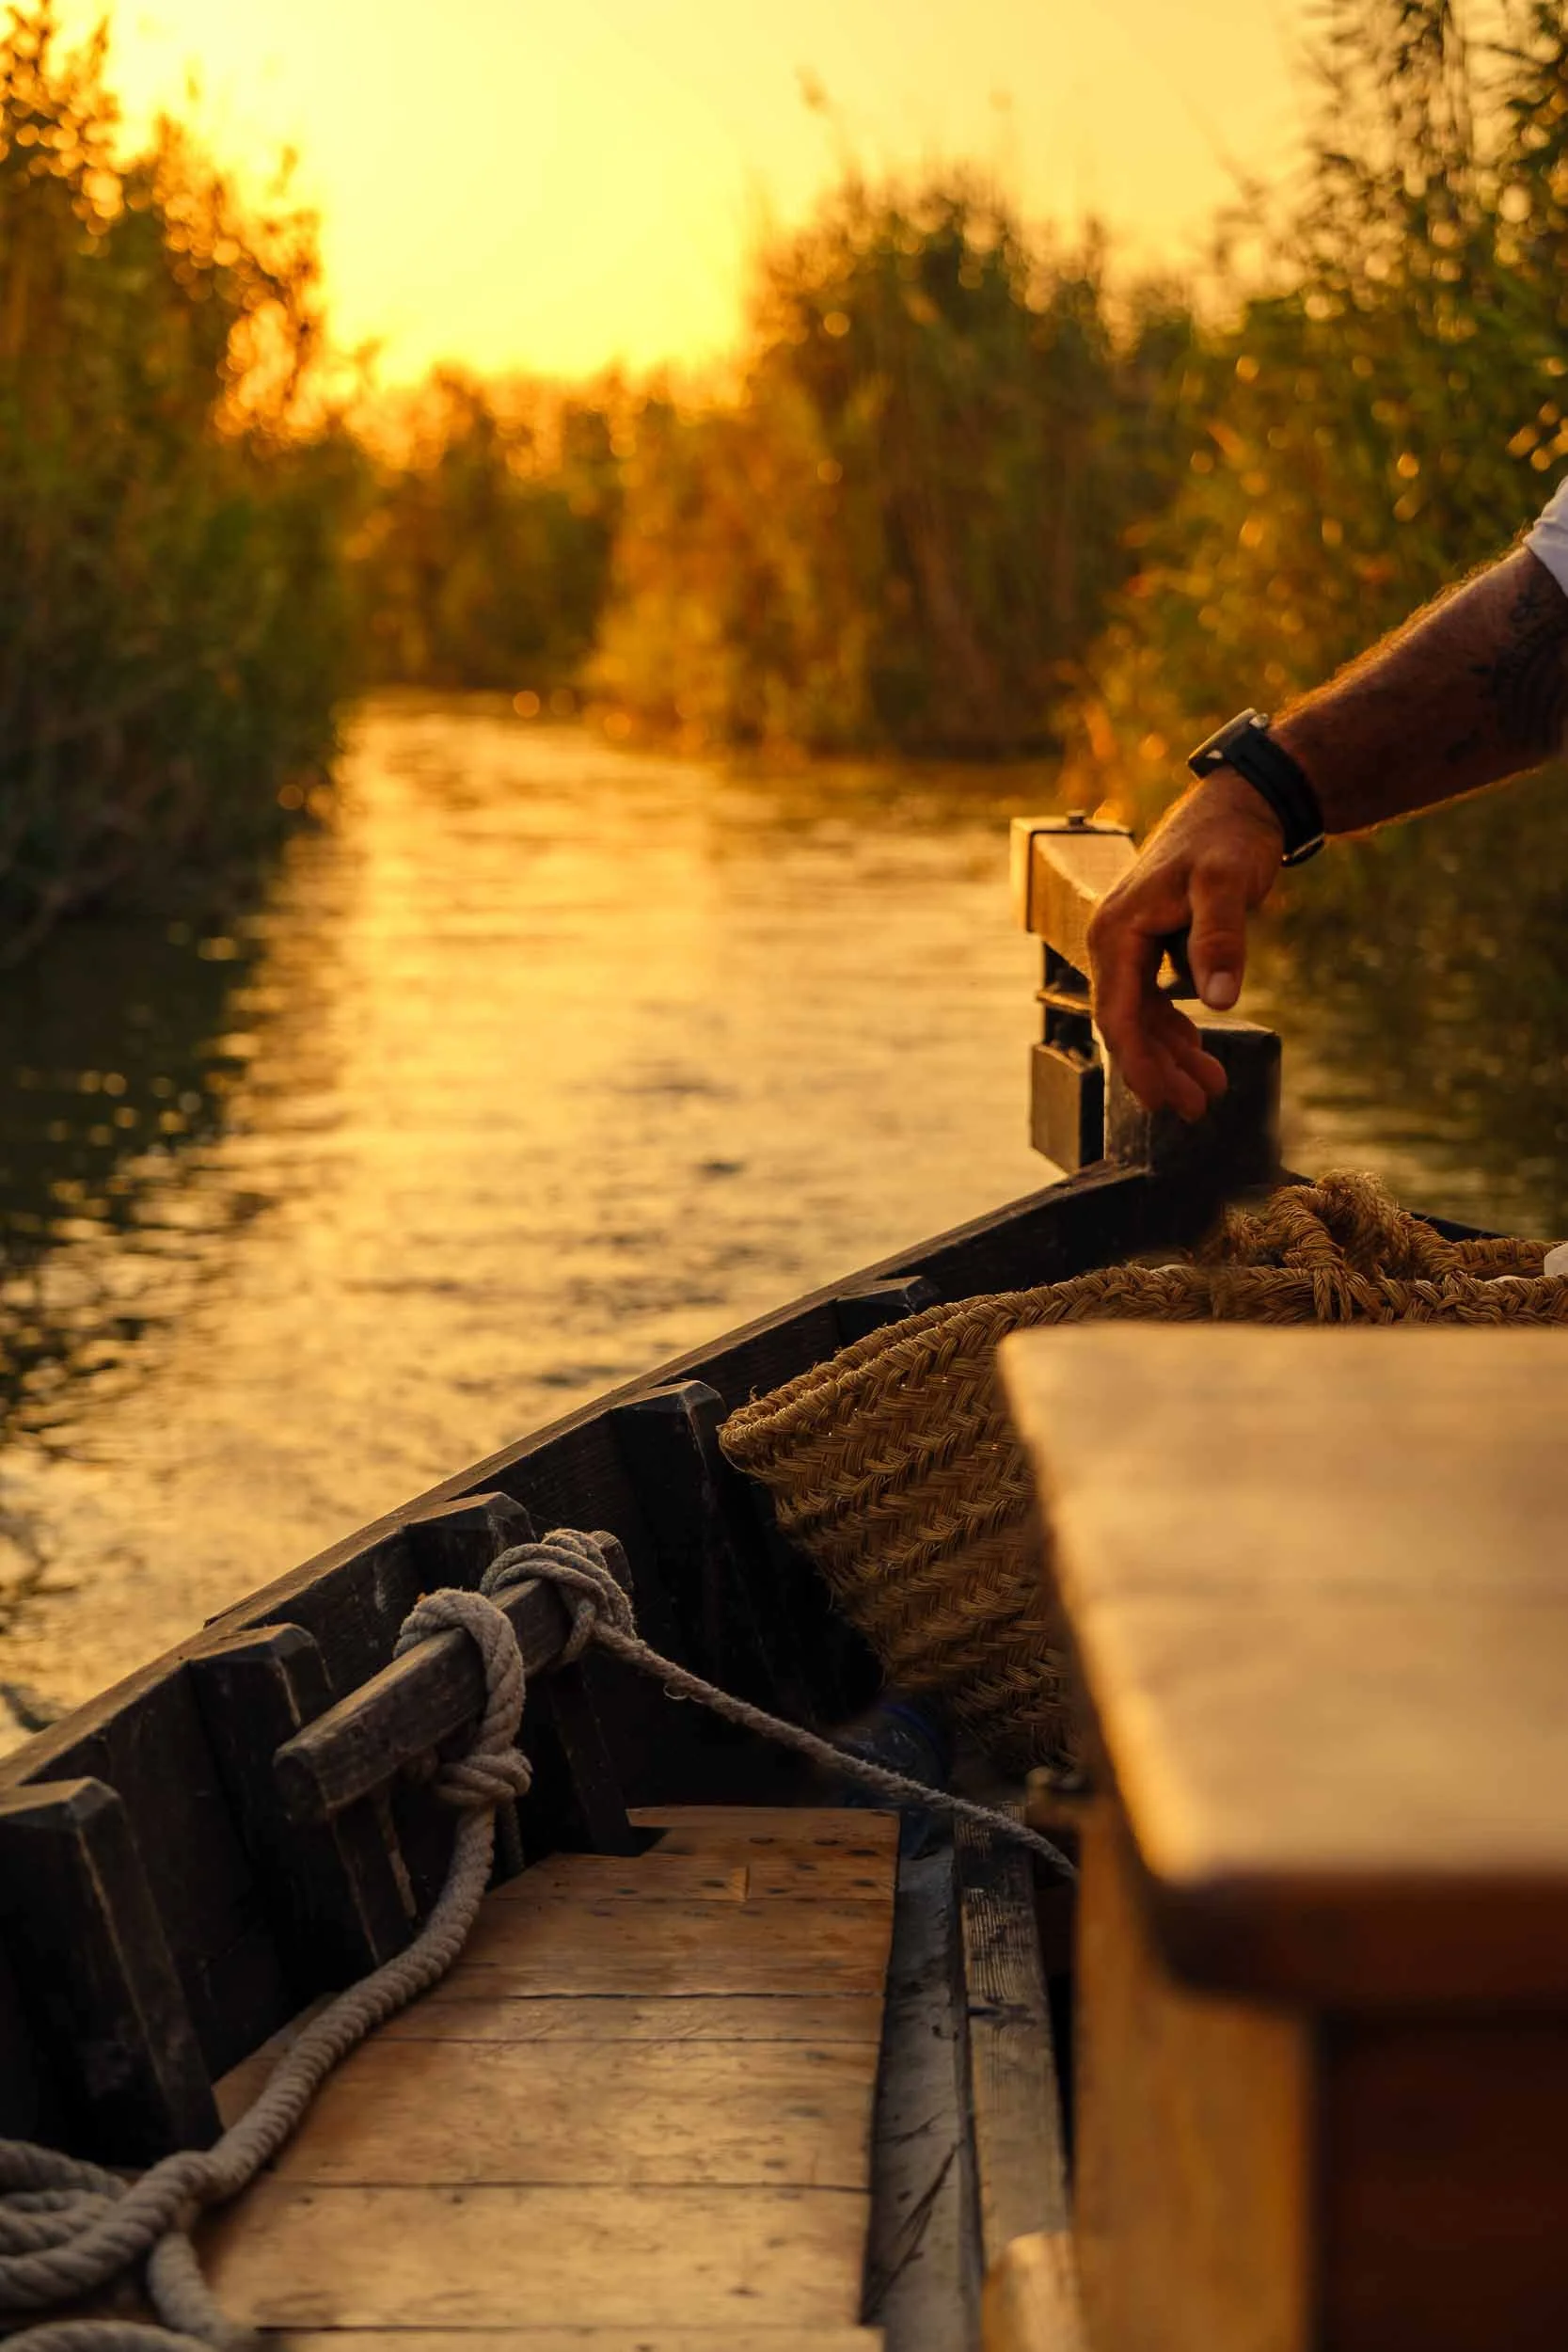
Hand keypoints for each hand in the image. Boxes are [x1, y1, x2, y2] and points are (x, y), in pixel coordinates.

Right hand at [1086, 769, 1284, 1118]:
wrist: (1240, 804)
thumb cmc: (1229, 838)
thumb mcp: (1226, 883)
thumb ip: (1219, 939)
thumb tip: (1218, 1001)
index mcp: (1117, 931)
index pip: (1118, 1014)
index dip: (1139, 1064)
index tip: (1164, 1102)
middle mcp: (1113, 940)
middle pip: (1127, 1024)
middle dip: (1159, 1070)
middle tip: (1197, 1109)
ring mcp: (1131, 945)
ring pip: (1143, 1018)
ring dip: (1172, 1057)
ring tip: (1212, 1090)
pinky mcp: (1153, 945)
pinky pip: (1155, 1001)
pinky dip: (1177, 1031)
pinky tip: (1201, 1053)